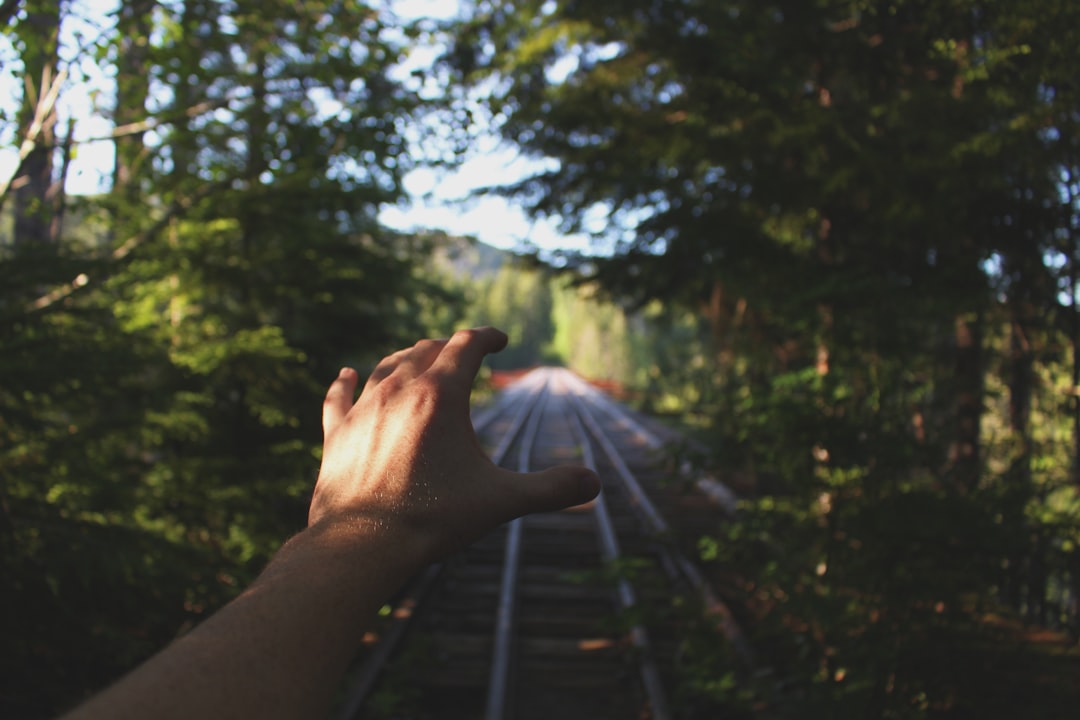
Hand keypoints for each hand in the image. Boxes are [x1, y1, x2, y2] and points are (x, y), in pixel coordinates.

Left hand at [310, 326, 600, 560]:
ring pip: (386, 366)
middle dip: (450, 346)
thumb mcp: (500, 501)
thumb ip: (549, 489)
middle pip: (427, 349)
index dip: (486, 337)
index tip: (499, 339)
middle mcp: (399, 390)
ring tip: (419, 359)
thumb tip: (595, 483)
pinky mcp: (337, 434)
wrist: (362, 544)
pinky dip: (346, 382)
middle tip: (465, 353)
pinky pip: (339, 397)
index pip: (466, 344)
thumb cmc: (434, 519)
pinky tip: (346, 374)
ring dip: (407, 358)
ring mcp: (363, 410)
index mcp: (441, 395)